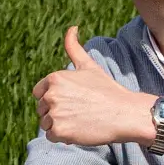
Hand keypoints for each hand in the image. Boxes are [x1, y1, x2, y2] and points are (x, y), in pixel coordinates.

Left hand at [34, 28, 155, 148]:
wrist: (124, 113)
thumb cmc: (107, 90)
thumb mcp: (89, 66)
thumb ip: (74, 48)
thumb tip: (72, 28)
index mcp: (54, 78)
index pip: (39, 93)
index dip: (54, 98)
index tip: (72, 100)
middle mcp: (51, 95)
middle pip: (42, 109)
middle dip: (57, 112)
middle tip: (80, 110)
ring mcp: (54, 113)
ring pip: (45, 123)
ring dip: (59, 125)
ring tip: (80, 119)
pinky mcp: (59, 131)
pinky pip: (51, 136)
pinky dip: (63, 136)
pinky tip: (79, 129)